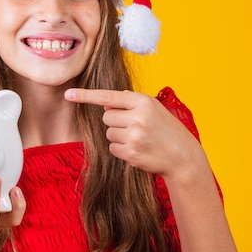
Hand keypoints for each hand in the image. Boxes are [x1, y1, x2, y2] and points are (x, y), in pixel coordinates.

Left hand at [64, 88, 205, 179]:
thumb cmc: (166, 129)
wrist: (183, 157)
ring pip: (108, 133)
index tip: (68, 94)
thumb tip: (105, 104)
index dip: (86, 95)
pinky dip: (121, 149)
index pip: (108, 97)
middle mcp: (137, 117)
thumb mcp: (153, 108)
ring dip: (119, 136)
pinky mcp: (131, 153)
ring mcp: (134, 136)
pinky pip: (112, 148)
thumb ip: (129, 102)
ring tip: (139, 138)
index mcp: (143, 102)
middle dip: (115, 121)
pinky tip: (137, 149)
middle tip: (135, 127)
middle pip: (106, 117)